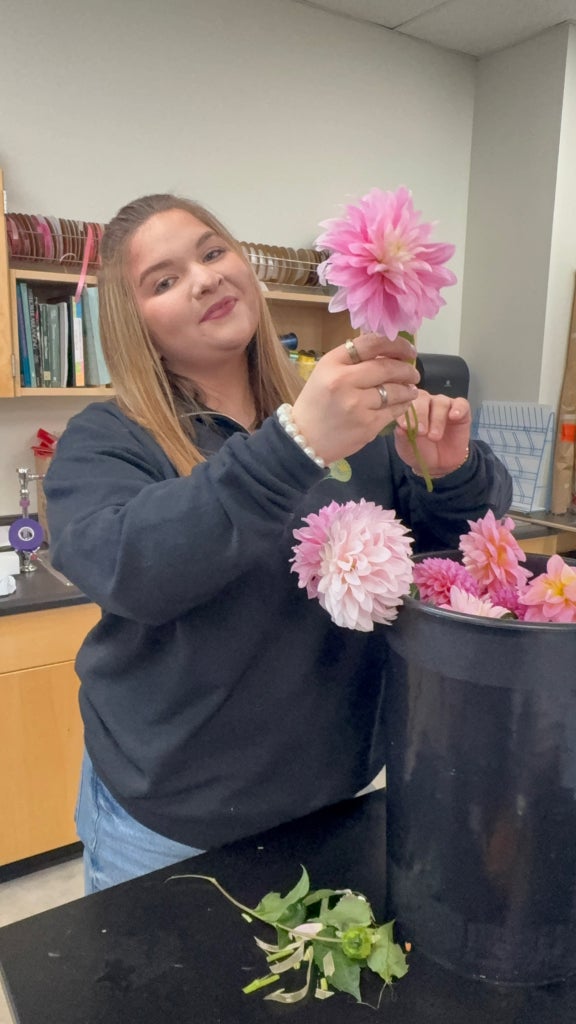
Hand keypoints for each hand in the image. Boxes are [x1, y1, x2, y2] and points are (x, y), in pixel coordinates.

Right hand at [292, 334, 419, 464]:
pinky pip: (393, 411)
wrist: (304, 440)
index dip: (396, 344)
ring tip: (411, 389)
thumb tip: (387, 352)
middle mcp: (344, 380)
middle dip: (406, 369)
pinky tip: (404, 403)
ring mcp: (356, 404)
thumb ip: (352, 361)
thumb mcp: (325, 373)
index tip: (408, 350)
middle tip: (413, 372)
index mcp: (332, 363)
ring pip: (394, 390)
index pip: (371, 344)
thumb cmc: (316, 404)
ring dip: (408, 388)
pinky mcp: (367, 425)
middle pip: (387, 367)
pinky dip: (403, 405)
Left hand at [394, 390, 471, 476]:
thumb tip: (399, 428)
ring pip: (441, 403)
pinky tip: (454, 416)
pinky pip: (461, 404)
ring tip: (434, 437)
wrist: (438, 464)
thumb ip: (402, 437)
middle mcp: (426, 402)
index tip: (404, 426)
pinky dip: (458, 408)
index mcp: (409, 407)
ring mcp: (444, 405)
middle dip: (420, 415)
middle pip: (422, 399)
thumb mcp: (407, 448)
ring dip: (437, 419)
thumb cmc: (419, 451)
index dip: (404, 412)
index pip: (405, 401)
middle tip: (420, 432)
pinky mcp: (462, 411)